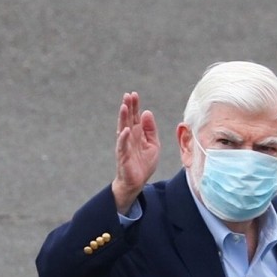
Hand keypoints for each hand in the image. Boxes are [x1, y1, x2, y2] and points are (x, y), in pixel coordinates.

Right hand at [113, 91, 159, 213]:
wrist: (138, 182)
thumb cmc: (144, 163)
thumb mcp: (153, 144)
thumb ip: (151, 130)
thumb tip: (147, 113)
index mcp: (138, 134)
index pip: (135, 117)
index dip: (135, 106)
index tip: (134, 94)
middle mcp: (130, 138)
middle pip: (128, 120)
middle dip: (128, 107)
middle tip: (128, 95)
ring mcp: (125, 146)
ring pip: (123, 129)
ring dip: (123, 118)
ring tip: (124, 106)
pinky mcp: (123, 156)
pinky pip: (122, 146)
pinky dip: (124, 138)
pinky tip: (125, 130)